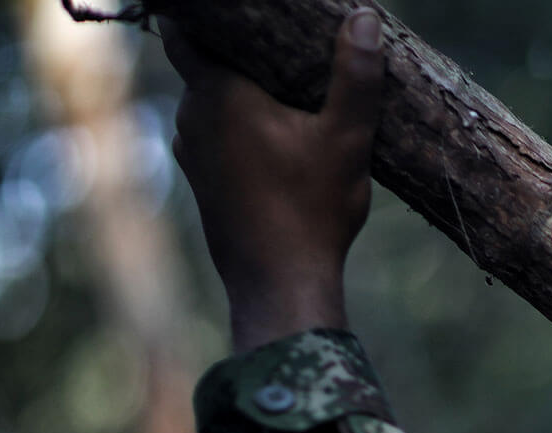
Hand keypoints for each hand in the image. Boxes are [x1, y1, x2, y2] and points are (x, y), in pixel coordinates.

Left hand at [163, 10, 384, 351]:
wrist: (281, 286)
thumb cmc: (311, 211)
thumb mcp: (346, 139)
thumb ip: (355, 75)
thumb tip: (365, 17)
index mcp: (219, 94)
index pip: (186, 30)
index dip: (206, 16)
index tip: (239, 14)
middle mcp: (193, 118)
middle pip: (203, 63)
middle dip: (236, 53)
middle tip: (282, 47)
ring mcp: (192, 153)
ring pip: (207, 103)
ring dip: (236, 94)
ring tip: (282, 91)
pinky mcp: (201, 182)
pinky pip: (212, 136)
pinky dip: (234, 127)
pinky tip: (274, 138)